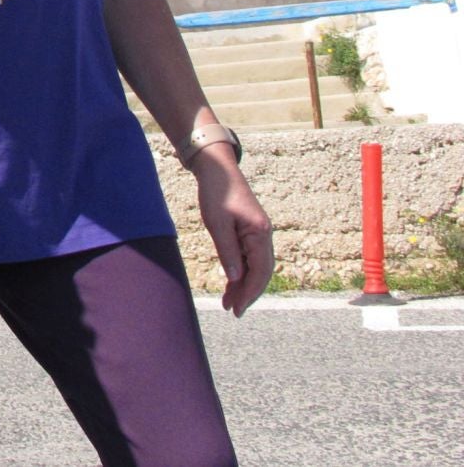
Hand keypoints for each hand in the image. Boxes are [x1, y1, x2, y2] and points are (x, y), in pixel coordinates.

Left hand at [191, 149, 273, 315]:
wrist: (217, 169)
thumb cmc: (216, 193)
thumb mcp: (217, 223)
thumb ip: (228, 251)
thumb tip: (236, 278)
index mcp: (260, 233)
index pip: (259, 271)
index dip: (250, 293)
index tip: (238, 309)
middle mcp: (265, 235)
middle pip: (262, 272)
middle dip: (248, 293)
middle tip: (233, 311)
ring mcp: (259, 234)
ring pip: (256, 267)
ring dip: (244, 285)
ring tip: (229, 302)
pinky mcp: (250, 232)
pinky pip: (249, 257)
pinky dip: (241, 271)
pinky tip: (231, 282)